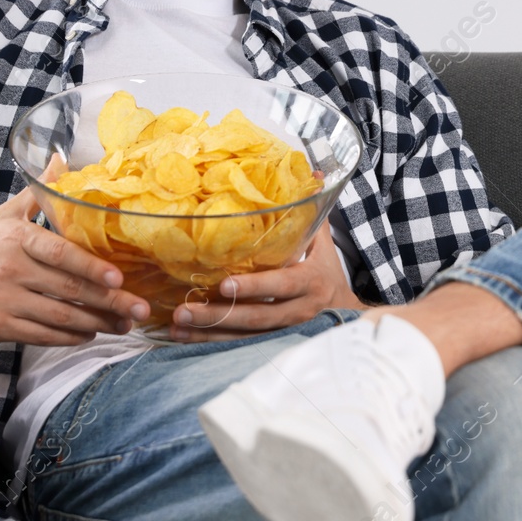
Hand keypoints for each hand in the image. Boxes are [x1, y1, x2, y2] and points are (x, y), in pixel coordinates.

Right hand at [0, 187, 149, 345]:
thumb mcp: (4, 215)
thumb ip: (38, 191)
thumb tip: (61, 159)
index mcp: (17, 239)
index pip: (60, 253)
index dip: (91, 267)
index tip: (119, 278)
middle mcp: (12, 269)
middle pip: (68, 288)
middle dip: (109, 301)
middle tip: (139, 309)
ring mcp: (4, 300)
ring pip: (60, 316)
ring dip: (96, 322)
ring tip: (122, 325)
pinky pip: (42, 335)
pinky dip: (69, 337)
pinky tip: (90, 334)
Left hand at [170, 219, 368, 340]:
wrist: (344, 314)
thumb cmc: (326, 271)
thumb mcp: (322, 242)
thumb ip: (311, 210)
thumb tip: (310, 172)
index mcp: (311, 282)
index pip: (281, 285)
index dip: (255, 286)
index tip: (224, 284)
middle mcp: (298, 311)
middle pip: (257, 317)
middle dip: (219, 315)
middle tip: (184, 311)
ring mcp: (285, 331)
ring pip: (245, 337)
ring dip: (209, 334)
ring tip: (177, 326)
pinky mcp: (273, 344)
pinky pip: (241, 348)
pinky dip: (212, 344)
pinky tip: (184, 339)